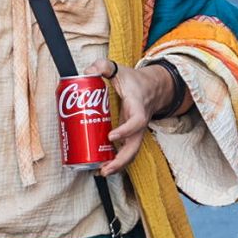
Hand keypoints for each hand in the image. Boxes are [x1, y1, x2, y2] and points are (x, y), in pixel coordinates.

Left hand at [85, 59, 175, 175]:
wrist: (151, 88)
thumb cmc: (134, 81)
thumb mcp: (119, 69)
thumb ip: (103, 66)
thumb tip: (86, 73)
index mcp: (138, 107)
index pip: (137, 122)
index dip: (125, 130)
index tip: (111, 136)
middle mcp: (139, 124)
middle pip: (135, 146)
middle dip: (121, 160)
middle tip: (104, 168)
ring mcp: (136, 132)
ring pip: (131, 153)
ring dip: (118, 165)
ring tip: (100, 172)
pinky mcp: (130, 136)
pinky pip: (125, 151)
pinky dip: (115, 161)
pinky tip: (101, 166)